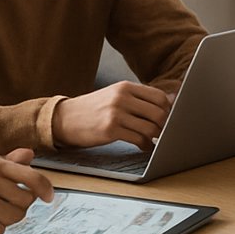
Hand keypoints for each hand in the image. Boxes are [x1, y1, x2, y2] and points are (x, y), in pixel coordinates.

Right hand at [52, 81, 172, 149]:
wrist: (64, 119)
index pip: (159, 96)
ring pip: (150, 127)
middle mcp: (122, 97)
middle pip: (158, 112)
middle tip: (164, 132)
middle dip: (165, 124)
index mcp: (125, 87)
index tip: (169, 118)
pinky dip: (145, 145)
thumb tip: (170, 101)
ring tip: (154, 140)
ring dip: (156, 137)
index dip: (169, 109)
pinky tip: (144, 146)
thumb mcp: (115, 95)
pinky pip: (138, 139)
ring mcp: (115, 113)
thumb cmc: (94, 109)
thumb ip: (139, 98)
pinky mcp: (110, 130)